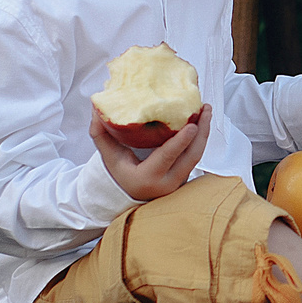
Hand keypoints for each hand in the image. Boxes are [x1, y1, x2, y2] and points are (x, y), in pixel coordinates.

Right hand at [91, 105, 212, 202]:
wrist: (129, 194)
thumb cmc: (119, 172)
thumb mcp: (108, 156)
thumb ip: (100, 134)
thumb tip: (95, 108)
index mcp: (147, 178)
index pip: (166, 158)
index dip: (180, 142)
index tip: (192, 126)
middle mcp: (167, 182)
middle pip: (191, 156)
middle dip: (201, 131)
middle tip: (205, 108)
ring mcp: (179, 181)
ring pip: (197, 156)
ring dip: (203, 132)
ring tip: (206, 110)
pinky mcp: (185, 177)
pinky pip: (195, 156)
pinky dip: (199, 138)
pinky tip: (200, 121)